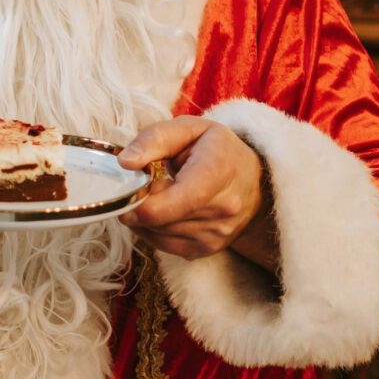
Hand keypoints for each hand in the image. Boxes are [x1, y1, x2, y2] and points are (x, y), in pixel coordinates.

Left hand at [119, 118, 278, 269]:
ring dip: (146, 218)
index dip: (140, 201)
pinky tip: (166, 211)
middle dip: (141, 204)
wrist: (253, 180)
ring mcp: (216, 234)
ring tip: (161, 195)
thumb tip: (125, 163)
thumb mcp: (188, 129)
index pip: (171, 203)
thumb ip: (154, 140)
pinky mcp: (207, 249)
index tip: (132, 187)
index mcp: (217, 172)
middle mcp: (222, 209)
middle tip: (148, 184)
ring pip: (157, 235)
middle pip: (158, 220)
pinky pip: (164, 246)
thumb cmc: (216, 149)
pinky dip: (155, 229)